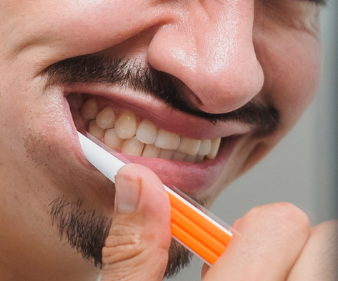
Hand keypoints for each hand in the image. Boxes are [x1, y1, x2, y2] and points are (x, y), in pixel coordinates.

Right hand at [101, 164, 335, 280]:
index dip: (245, 228)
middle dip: (283, 245)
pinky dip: (295, 278)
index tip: (219, 245)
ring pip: (324, 261)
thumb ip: (132, 250)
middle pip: (322, 240)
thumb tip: (136, 180)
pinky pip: (320, 278)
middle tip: (246, 267)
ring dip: (292, 265)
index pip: (281, 223)